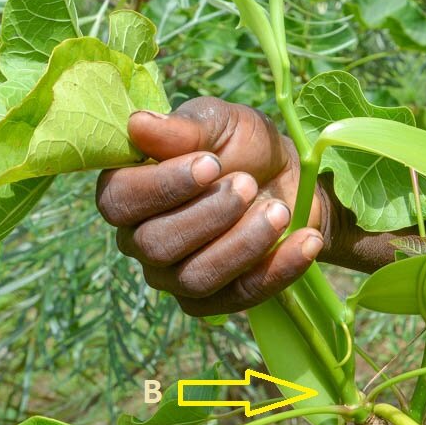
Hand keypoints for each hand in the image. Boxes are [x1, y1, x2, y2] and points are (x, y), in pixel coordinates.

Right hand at [96, 97, 327, 315]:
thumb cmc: (245, 147)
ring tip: (279, 210)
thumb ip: (183, 128)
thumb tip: (138, 125)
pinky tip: (305, 242)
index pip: (119, 200)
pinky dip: (276, 270)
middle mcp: (141, 239)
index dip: (162, 186)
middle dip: (209, 214)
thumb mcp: (221, 124)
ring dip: (242, 244)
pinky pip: (238, 297)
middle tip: (248, 184)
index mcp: (130, 190)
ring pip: (195, 277)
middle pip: (155, 244)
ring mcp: (174, 277)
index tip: (210, 164)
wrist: (295, 181)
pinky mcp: (215, 301)